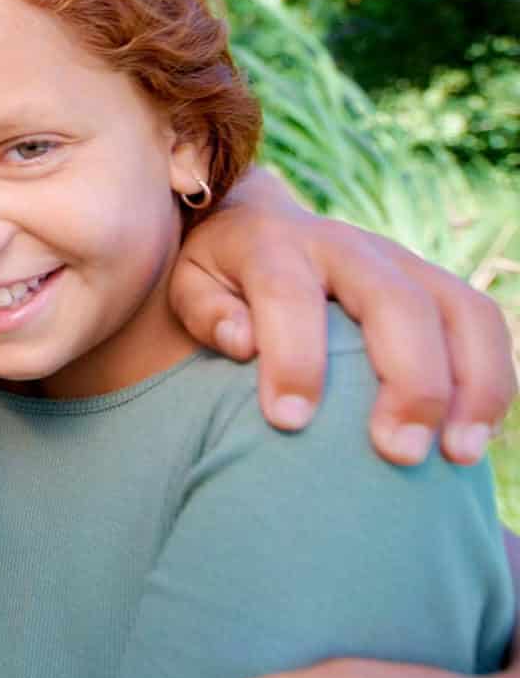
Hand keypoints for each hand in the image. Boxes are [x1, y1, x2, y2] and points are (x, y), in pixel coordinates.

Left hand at [171, 170, 513, 465]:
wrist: (257, 222)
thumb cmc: (217, 274)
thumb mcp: (189, 283)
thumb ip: (205, 310)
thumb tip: (241, 341)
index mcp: (274, 243)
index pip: (288, 293)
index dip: (293, 357)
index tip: (288, 422)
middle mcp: (348, 246)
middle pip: (397, 301)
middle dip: (407, 379)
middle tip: (397, 453)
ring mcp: (403, 261)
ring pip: (462, 310)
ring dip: (472, 384)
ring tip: (458, 455)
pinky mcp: (436, 284)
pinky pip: (484, 325)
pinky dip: (492, 381)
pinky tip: (473, 438)